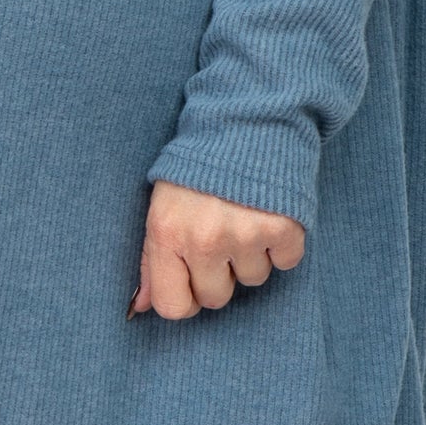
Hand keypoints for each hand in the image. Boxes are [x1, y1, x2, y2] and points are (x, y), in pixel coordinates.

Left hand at [127, 179, 304, 318]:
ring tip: (245, 214)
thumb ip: (151, 258)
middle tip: (222, 234)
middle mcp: (204, 239)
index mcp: (167, 232)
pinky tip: (270, 212)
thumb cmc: (198, 165)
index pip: (173, 306)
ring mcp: (245, 234)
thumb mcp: (162, 203)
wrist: (246, 117)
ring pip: (253, 279)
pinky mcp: (283, 228)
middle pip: (216, 298)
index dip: (185, 298)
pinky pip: (285, 262)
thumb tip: (139, 307)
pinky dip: (282, 243)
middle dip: (220, 272)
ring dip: (252, 254)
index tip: (193, 281)